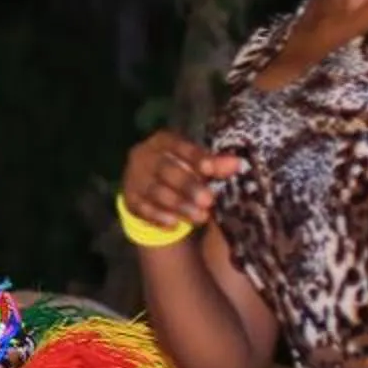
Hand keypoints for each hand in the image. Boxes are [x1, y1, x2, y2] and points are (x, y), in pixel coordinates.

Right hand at [119, 131, 244, 233]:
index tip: (211, 170)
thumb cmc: (182, 168)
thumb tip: (237, 164)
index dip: (196, 158)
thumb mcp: (198, 164)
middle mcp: (144, 155)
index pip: (180, 146)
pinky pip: (143, 209)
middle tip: (208, 200)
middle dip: (188, 186)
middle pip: (166, 170)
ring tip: (200, 217)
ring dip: (178, 205)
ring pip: (155, 192)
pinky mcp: (129, 198)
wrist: (149, 182)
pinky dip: (159, 217)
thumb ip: (215, 165)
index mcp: (163, 141)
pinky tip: (175, 225)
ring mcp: (133, 177)